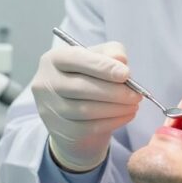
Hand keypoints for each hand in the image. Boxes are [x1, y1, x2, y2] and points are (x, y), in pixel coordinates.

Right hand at [32, 41, 141, 171]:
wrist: (74, 113)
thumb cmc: (89, 78)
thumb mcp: (99, 59)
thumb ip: (110, 53)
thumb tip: (120, 60)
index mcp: (53, 59)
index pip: (75, 59)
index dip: (101, 66)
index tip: (126, 73)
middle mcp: (45, 83)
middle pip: (81, 87)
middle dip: (113, 91)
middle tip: (136, 94)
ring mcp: (49, 108)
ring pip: (86, 110)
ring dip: (116, 108)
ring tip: (134, 104)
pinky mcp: (59, 129)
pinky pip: (88, 127)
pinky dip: (112, 121)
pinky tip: (126, 115)